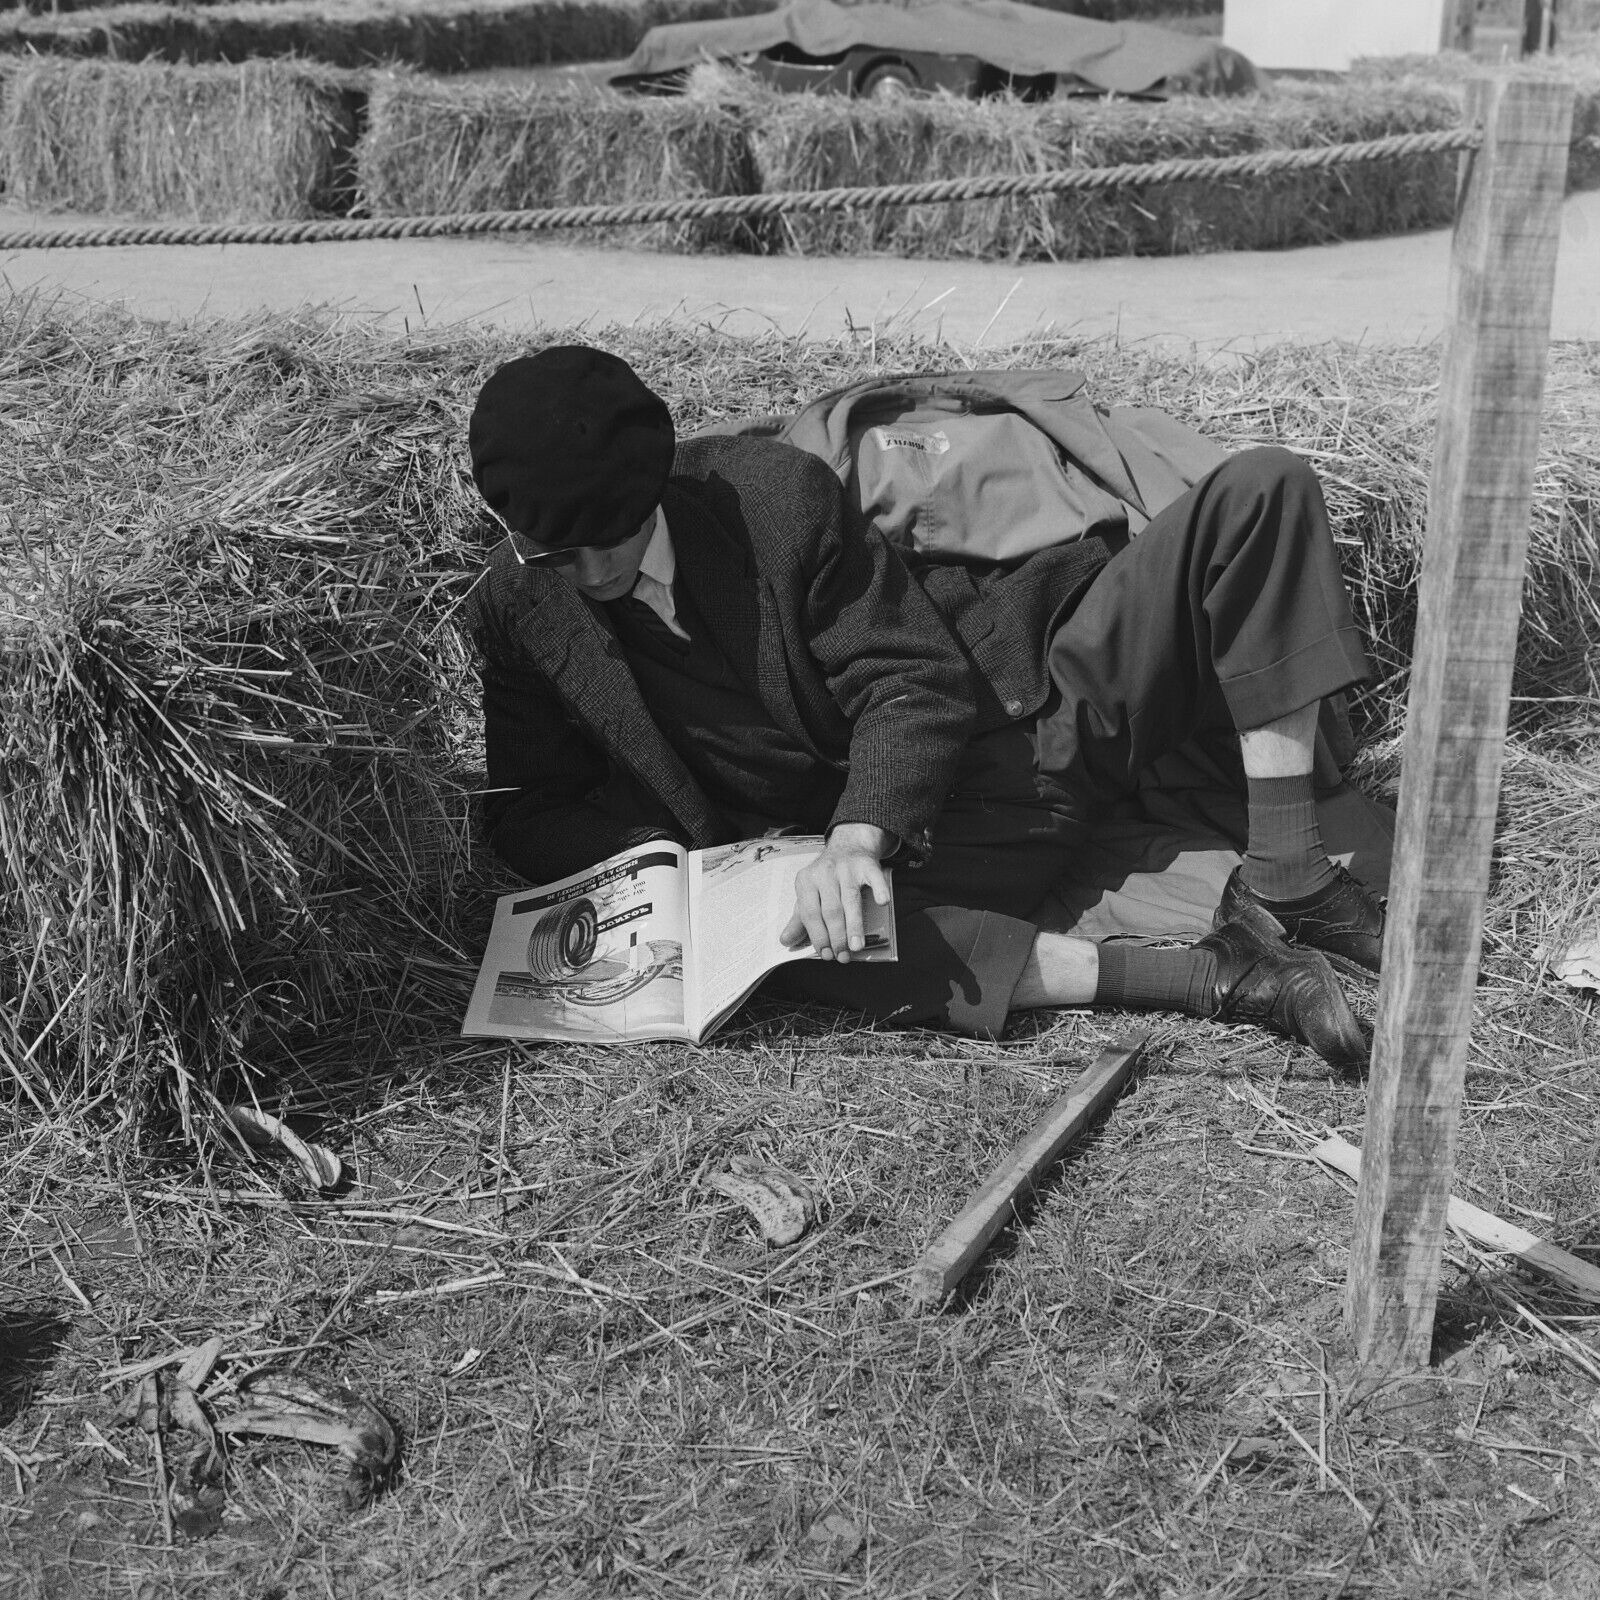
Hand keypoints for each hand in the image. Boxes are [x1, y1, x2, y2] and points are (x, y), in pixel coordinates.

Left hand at [780, 824, 890, 961]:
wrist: (848, 846)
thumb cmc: (826, 877)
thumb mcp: (808, 894)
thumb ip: (799, 919)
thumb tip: (785, 941)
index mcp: (806, 881)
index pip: (810, 913)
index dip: (817, 936)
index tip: (825, 954)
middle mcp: (824, 873)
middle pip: (830, 910)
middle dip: (836, 936)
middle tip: (842, 956)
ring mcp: (846, 868)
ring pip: (850, 899)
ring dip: (854, 925)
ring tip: (856, 946)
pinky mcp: (867, 865)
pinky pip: (874, 879)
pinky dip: (879, 890)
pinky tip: (882, 903)